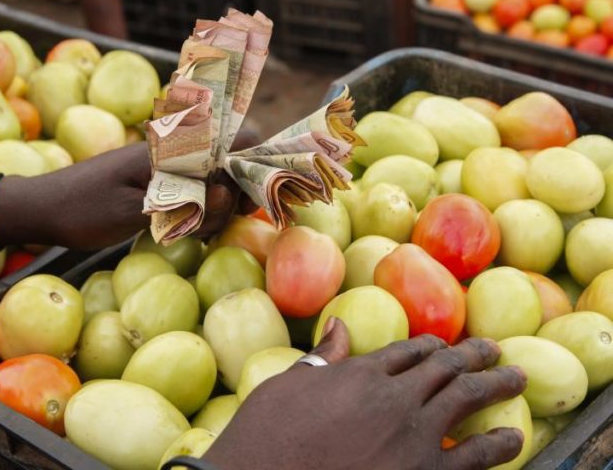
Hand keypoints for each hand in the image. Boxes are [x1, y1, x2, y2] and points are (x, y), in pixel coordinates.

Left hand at [30, 129, 261, 249]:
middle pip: (232, 164)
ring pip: (216, 181)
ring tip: (191, 232)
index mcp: (171, 149)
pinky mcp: (161, 182)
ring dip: (215, 210)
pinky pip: (197, 192)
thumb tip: (226, 193)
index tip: (241, 203)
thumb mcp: (131, 213)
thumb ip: (182, 203)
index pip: (236, 137)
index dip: (252, 166)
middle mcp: (176, 152)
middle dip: (232, 197)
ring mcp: (169, 166)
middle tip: (209, 226)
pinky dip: (200, 214)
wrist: (41, 208)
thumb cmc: (82, 210)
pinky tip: (187, 233)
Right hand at [203, 319, 526, 469]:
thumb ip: (322, 358)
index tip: (445, 345)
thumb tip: (340, 324)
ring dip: (495, 385)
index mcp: (361, 373)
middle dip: (473, 355)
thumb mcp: (287, 386)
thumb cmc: (267, 436)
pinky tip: (513, 438)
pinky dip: (498, 445)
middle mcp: (394, 397)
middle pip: (443, 368)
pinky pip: (473, 457)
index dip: (430, 346)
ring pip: (465, 399)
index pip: (407, 351)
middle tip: (494, 349)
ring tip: (514, 376)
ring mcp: (413, 437)